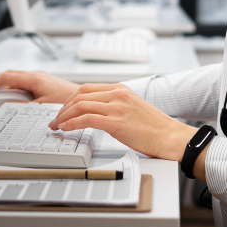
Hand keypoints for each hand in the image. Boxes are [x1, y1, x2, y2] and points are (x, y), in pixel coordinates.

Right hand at [0, 70, 77, 103]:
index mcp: (34, 78)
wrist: (84, 100)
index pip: (6, 77)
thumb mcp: (41, 106)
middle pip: (10, 77)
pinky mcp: (44, 84)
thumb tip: (8, 107)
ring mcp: (40, 79)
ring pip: (17, 81)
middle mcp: (36, 76)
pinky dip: (16, 92)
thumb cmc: (67, 101)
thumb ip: (23, 106)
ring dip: (7, 90)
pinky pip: (25, 85)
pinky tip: (16, 102)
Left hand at [48, 83, 196, 160]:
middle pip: (80, 95)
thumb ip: (115, 106)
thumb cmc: (154, 127)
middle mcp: (117, 94)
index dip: (70, 100)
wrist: (170, 137)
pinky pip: (86, 119)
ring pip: (80, 105)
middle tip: (56, 119)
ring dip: (64, 116)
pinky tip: (66, 129)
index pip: (87, 89)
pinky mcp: (116, 121)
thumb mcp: (132, 108)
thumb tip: (95, 114)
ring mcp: (117, 107)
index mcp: (121, 89)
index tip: (63, 110)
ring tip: (57, 126)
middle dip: (63, 107)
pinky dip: (72, 123)